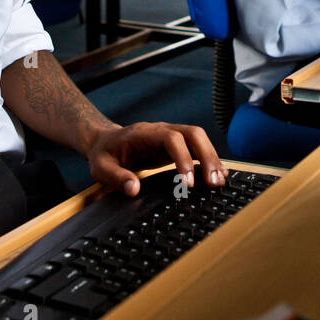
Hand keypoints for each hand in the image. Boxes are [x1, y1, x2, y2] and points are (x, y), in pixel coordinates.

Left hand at [85, 122, 225, 196]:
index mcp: (144, 133)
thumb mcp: (101, 168)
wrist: (106, 142)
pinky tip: (218, 175)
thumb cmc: (105, 154)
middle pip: (192, 133)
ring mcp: (171, 135)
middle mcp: (162, 130)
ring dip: (212, 158)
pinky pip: (198, 146)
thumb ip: (116, 178)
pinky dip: (210, 159)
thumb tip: (134, 189)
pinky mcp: (177, 145)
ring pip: (199, 138)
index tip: (187, 182)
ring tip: (218, 182)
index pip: (171, 138)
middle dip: (207, 156)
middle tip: (212, 183)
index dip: (183, 157)